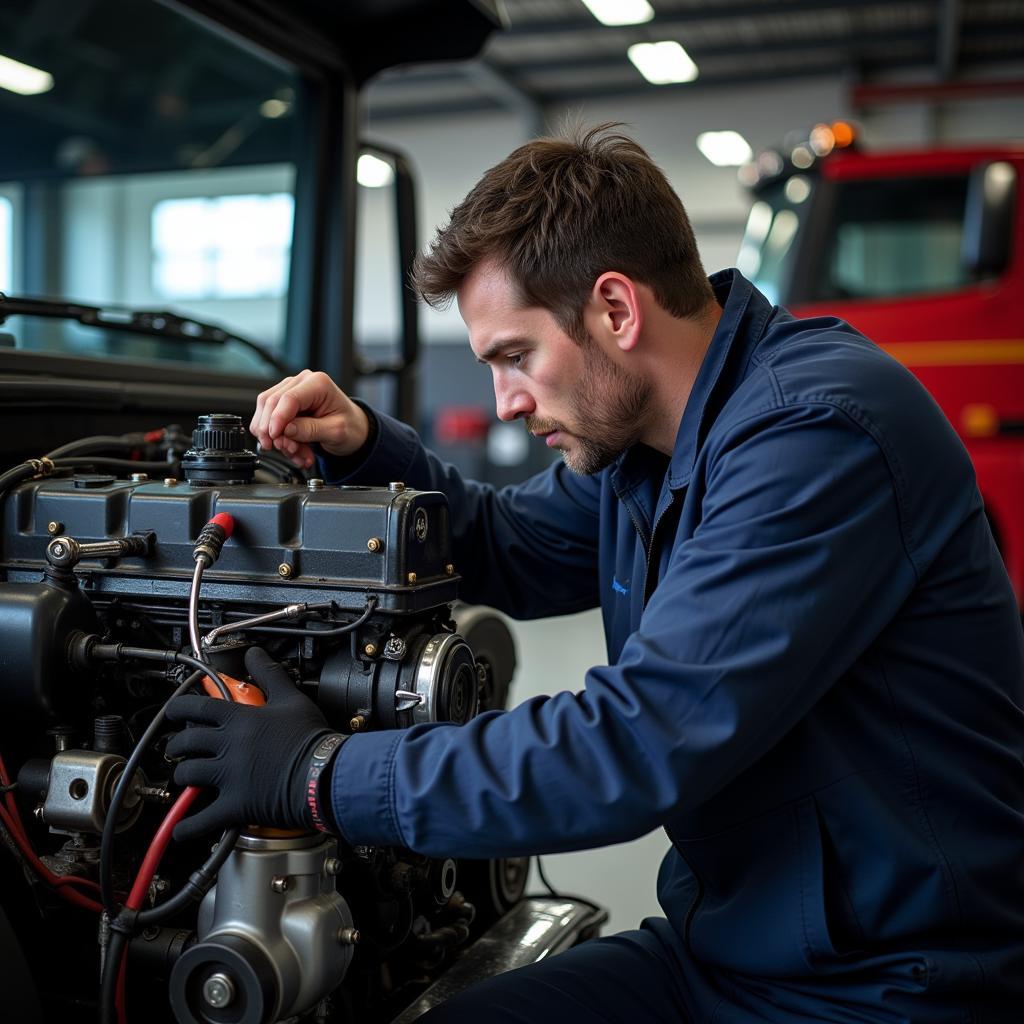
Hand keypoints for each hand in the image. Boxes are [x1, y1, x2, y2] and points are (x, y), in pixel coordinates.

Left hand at [164, 648, 335, 840]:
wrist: (325, 773)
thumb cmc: (311, 737)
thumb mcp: (291, 698)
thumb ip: (268, 674)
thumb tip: (254, 654)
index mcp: (239, 719)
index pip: (196, 707)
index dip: (178, 708)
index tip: (174, 711)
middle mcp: (229, 746)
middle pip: (186, 742)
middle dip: (176, 746)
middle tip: (177, 748)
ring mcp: (230, 776)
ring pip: (188, 776)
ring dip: (182, 777)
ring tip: (186, 778)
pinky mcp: (236, 804)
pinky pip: (202, 819)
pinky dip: (188, 826)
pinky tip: (181, 828)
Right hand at [250, 369, 369, 468]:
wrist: (353, 429)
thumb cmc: (350, 426)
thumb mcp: (336, 431)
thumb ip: (311, 430)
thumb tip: (286, 430)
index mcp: (318, 383)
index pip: (289, 398)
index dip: (277, 419)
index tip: (274, 437)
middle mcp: (302, 382)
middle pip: (271, 403)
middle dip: (273, 431)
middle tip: (285, 450)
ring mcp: (291, 391)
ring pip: (266, 413)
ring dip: (277, 438)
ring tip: (296, 453)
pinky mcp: (284, 403)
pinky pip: (269, 421)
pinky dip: (278, 439)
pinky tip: (293, 451)